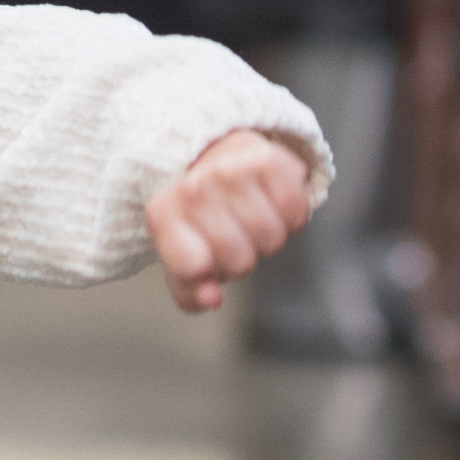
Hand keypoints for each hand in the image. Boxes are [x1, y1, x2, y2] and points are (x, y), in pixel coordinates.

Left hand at [147, 131, 314, 313]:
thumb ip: (191, 292)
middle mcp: (195, 188)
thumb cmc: (201, 218)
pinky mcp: (268, 159)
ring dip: (267, 237)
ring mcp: (231, 170)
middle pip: (241, 262)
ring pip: (271, 238)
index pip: (191, 267)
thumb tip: (212, 299)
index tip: (202, 257)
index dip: (206, 273)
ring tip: (250, 219)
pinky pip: (295, 211)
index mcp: (164, 214)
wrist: (216, 159)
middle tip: (231, 236)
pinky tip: (271, 202)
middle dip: (241, 259)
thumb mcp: (183, 260)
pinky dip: (291, 215)